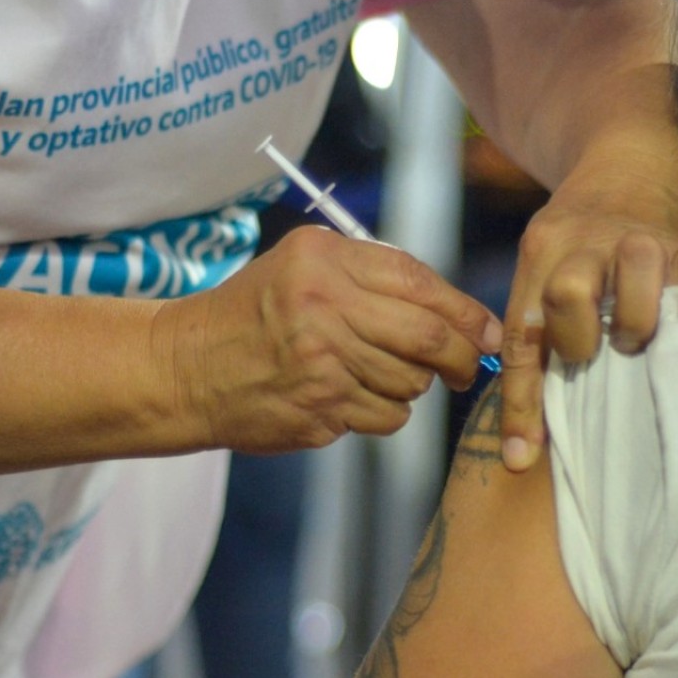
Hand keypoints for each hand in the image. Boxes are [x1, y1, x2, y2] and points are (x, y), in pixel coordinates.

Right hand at [161, 226, 502, 453]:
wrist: (187, 367)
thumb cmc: (256, 312)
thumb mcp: (304, 265)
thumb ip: (376, 276)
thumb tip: (463, 315)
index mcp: (324, 260)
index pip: (421, 283)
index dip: (467, 313)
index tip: (489, 332)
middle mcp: (323, 308)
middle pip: (430, 338)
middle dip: (462, 357)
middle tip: (467, 367)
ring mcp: (321, 365)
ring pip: (412, 384)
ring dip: (412, 385)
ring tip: (377, 373)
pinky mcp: (318, 411)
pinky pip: (385, 417)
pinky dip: (383, 412)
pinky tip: (350, 397)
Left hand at [497, 157, 677, 471]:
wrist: (626, 168)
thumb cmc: (575, 251)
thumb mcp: (538, 285)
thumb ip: (531, 360)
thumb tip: (517, 453)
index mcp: (541, 260)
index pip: (521, 338)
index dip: (520, 403)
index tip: (522, 456)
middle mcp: (588, 247)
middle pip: (568, 290)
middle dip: (581, 337)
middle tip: (600, 353)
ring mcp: (642, 241)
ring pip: (638, 266)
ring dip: (640, 314)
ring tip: (645, 339)